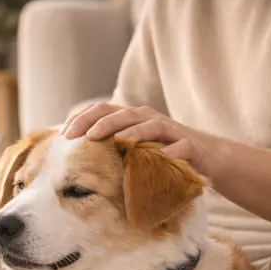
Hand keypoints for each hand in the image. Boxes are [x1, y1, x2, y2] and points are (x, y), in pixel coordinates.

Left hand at [61, 103, 227, 178]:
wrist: (207, 158)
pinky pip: (179, 148)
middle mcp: (149, 119)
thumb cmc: (161, 154)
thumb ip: (110, 145)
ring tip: (112, 140)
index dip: (81, 118)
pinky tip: (156, 159)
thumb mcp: (133, 148)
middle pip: (120, 114)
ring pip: (148, 126)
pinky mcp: (189, 146)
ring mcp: (170, 130)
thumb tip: (73, 153)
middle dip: (96, 123)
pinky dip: (168, 153)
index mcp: (132, 118)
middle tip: (77, 137)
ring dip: (129, 132)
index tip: (63, 134)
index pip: (102, 110)